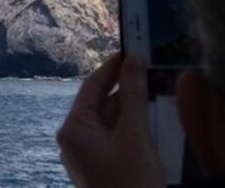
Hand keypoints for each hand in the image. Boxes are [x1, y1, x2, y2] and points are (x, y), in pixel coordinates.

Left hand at [57, 52, 164, 187]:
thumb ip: (133, 94)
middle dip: (123, 88)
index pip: (91, 87)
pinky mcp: (98, 169)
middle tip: (148, 67)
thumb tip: (133, 60)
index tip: (130, 49)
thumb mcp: (135, 135)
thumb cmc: (133, 184)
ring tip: (152, 90)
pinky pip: (112, 139)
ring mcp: (83, 157)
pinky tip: (148, 121)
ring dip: (128, 108)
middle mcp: (72, 141)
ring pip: (108, 122)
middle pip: (99, 104)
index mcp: (72, 129)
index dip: (111, 67)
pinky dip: (128, 128)